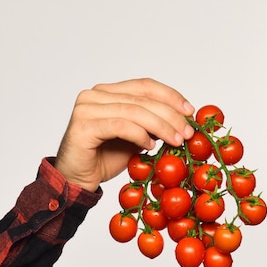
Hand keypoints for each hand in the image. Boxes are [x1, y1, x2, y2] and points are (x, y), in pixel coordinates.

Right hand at [54, 79, 194, 191]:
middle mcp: (94, 95)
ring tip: (176, 141)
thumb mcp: (135, 138)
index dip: (170, 96)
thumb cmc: (104, 159)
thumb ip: (152, 125)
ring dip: (161, 126)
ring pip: (134, 111)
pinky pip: (120, 126)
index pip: (144, 85)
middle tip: (188, 132)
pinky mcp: (83, 126)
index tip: (190, 111)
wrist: (76, 180)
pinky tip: (150, 146)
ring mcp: (86, 109)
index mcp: (107, 92)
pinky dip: (140, 135)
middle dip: (171, 115)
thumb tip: (182, 119)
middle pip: (142, 98)